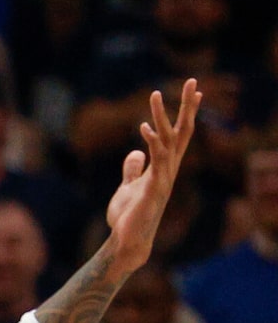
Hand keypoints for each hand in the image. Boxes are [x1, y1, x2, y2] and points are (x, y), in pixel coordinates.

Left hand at [103, 80, 201, 274]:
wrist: (127, 241)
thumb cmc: (129, 217)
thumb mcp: (128, 188)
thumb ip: (133, 170)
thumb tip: (135, 153)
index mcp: (164, 166)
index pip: (179, 133)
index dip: (186, 111)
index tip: (194, 90)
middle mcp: (168, 168)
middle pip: (182, 131)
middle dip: (186, 105)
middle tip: (192, 80)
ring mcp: (163, 178)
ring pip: (168, 141)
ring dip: (162, 117)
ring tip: (155, 95)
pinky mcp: (154, 189)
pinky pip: (156, 162)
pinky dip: (151, 144)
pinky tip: (144, 129)